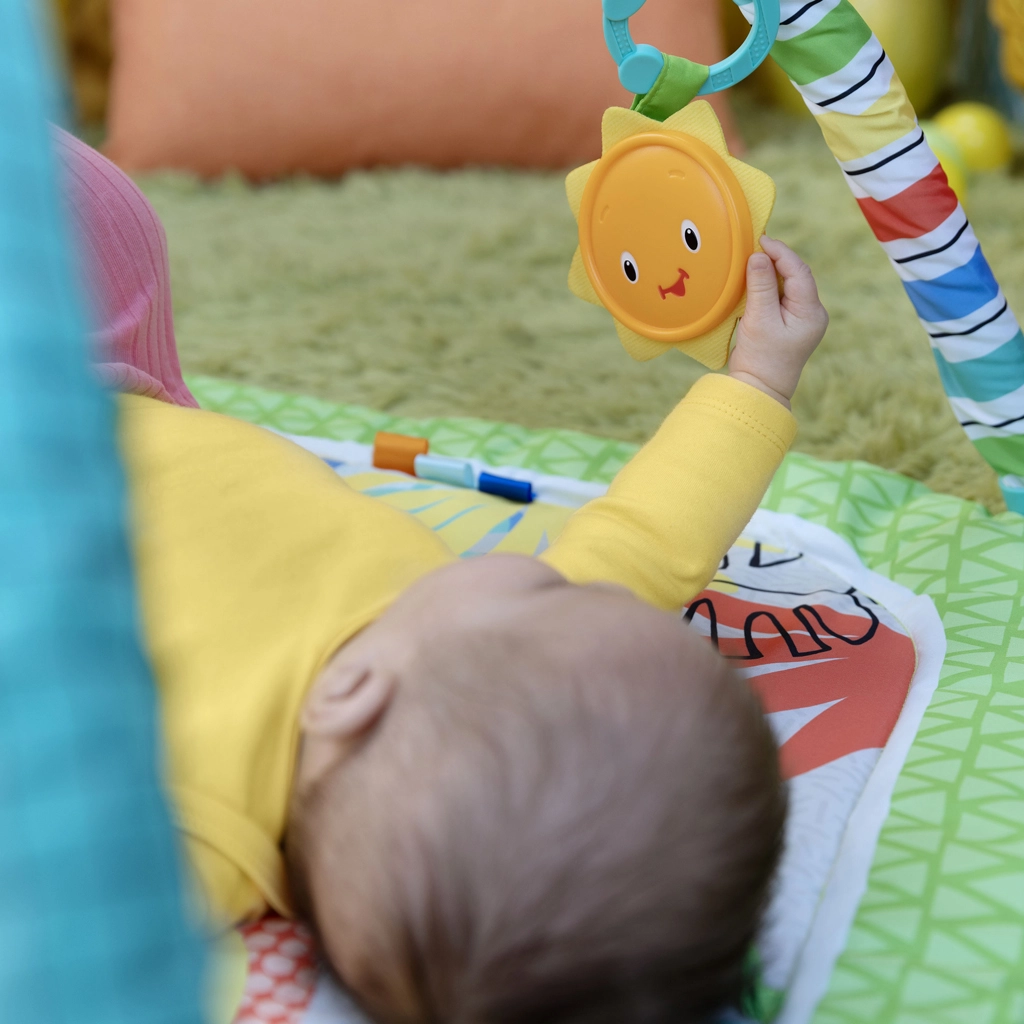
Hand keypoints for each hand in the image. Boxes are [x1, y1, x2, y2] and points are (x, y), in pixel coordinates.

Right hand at [729, 236, 827, 408]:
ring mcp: (801, 319)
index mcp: (811, 312)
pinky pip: (780, 296)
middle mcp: (812, 313)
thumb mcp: (759, 319)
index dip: (781, 252)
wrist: (759, 390)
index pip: (799, 271)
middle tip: (752, 247)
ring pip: (788, 284)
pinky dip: (767, 285)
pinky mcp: (788, 323)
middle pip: (796, 275)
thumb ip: (760, 286)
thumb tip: (758, 255)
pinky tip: (753, 280)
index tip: (760, 240)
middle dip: (776, 259)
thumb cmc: (760, 359)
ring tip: (751, 260)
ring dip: (770, 272)